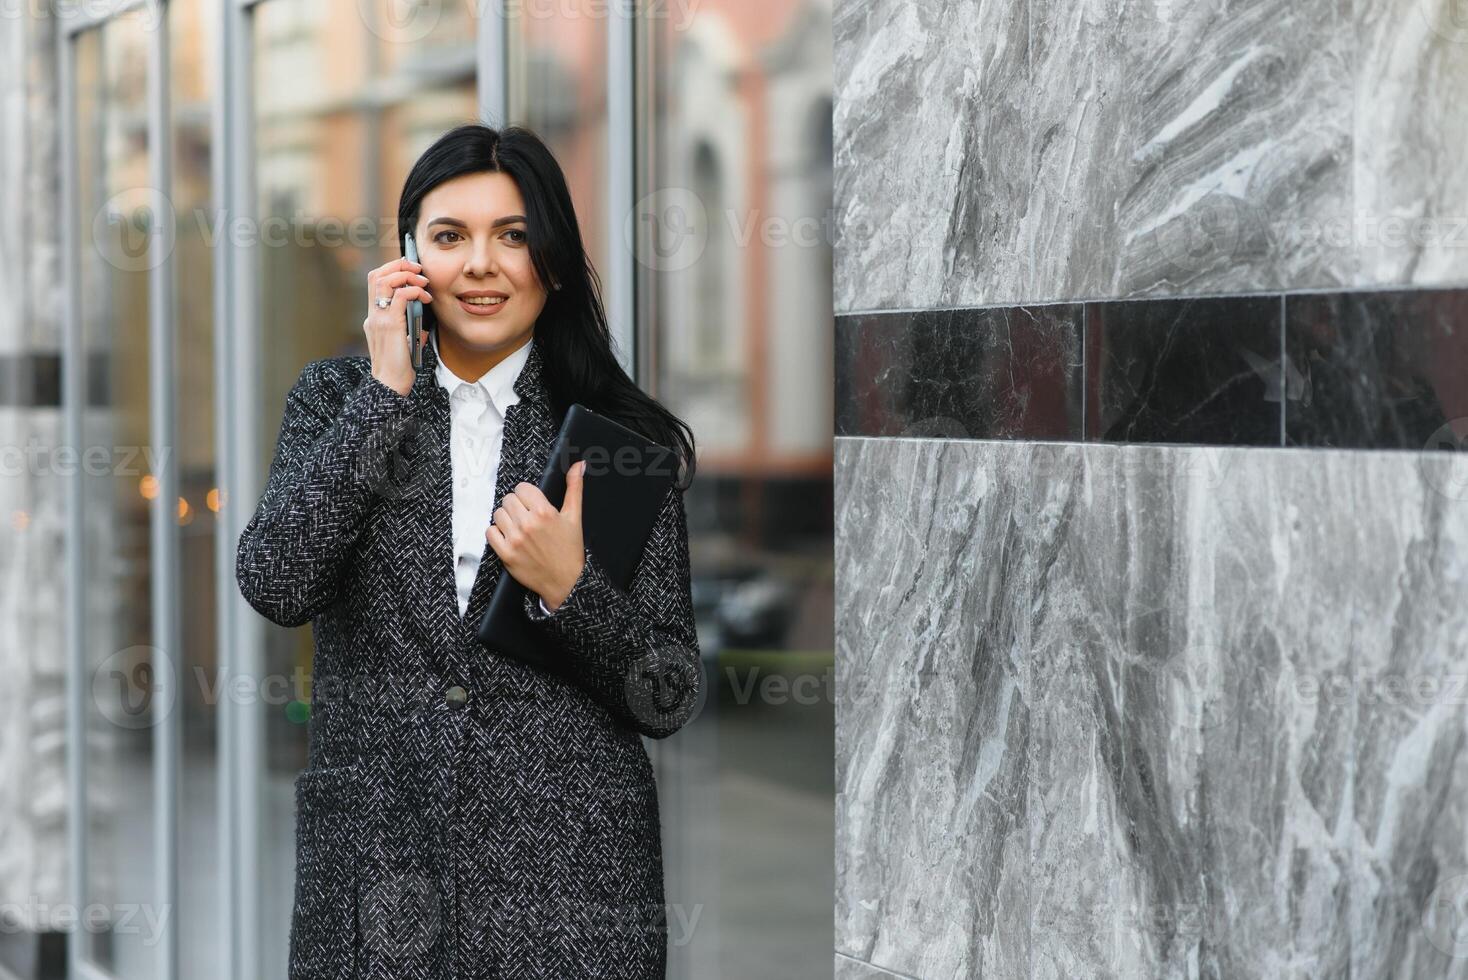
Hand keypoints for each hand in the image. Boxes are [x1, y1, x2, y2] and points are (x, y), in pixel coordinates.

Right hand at [363, 255, 433, 396]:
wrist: (390, 385)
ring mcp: (378, 319)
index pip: (376, 282)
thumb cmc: (399, 368)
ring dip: (406, 275)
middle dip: (398, 265)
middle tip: (418, 269)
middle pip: (377, 275)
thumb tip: (423, 323)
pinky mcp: (389, 325)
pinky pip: (400, 296)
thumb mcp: (403, 343)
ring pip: (385, 280)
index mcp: (374, 317)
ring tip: (423, 282)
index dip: (392, 269)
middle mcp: (373, 315)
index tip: (411, 270)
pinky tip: (425, 297)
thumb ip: (408, 329)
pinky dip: (414, 290)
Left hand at [486, 459, 586, 610]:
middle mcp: (528, 524)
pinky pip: (490, 532)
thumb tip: (578, 465)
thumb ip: (575, 488)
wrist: (566, 582)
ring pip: (498, 514)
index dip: (527, 495)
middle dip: (517, 506)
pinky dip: (497, 533)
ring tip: (519, 527)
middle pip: (508, 499)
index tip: (532, 503)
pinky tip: (510, 537)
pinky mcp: (506, 554)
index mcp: (544, 512)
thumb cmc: (570, 550)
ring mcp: (515, 539)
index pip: (522, 488)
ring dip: (506, 519)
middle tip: (527, 517)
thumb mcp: (575, 517)